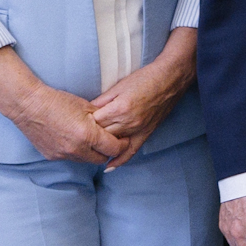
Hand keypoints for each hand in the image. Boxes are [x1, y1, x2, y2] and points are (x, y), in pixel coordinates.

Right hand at [0, 47, 128, 163]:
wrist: (29, 105)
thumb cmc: (58, 102)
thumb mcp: (87, 107)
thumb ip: (103, 120)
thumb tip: (115, 126)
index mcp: (88, 136)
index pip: (114, 149)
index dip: (122, 144)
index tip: (123, 138)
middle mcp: (76, 149)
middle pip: (101, 159)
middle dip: (108, 151)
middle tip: (109, 140)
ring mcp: (62, 155)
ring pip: (85, 160)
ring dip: (91, 153)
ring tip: (91, 139)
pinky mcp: (51, 156)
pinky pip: (70, 158)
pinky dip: (76, 152)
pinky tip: (74, 139)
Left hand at [90, 28, 195, 168]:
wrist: (171, 78)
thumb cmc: (145, 78)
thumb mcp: (119, 86)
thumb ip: (101, 101)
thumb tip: (86, 113)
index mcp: (119, 109)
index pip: (93, 123)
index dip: (82, 123)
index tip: (74, 123)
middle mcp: (128, 122)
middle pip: (101, 136)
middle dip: (89, 136)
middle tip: (77, 135)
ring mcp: (138, 130)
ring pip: (113, 144)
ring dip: (100, 146)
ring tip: (86, 148)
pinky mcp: (146, 133)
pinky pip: (131, 151)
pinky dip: (119, 160)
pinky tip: (108, 167)